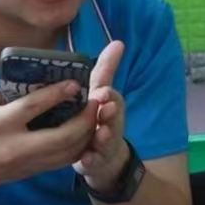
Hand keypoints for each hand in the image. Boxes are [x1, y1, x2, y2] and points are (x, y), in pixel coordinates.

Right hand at [0, 46, 98, 195]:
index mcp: (0, 123)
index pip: (32, 108)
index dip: (55, 95)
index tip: (75, 83)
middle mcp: (17, 145)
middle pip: (60, 137)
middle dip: (83, 120)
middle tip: (95, 101)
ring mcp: (29, 161)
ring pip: (67, 152)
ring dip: (87, 134)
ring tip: (96, 114)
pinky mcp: (36, 170)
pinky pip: (66, 161)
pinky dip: (81, 146)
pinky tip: (88, 131)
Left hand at [73, 41, 128, 190]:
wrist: (102, 156)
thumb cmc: (96, 117)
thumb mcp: (99, 93)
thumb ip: (107, 69)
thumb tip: (119, 42)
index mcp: (109, 106)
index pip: (113, 98)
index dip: (109, 95)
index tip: (104, 93)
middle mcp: (110, 124)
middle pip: (114, 119)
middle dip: (111, 114)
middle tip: (106, 109)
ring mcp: (105, 144)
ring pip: (106, 140)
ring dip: (105, 137)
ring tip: (101, 134)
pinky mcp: (96, 161)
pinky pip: (94, 162)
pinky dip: (91, 161)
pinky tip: (85, 159)